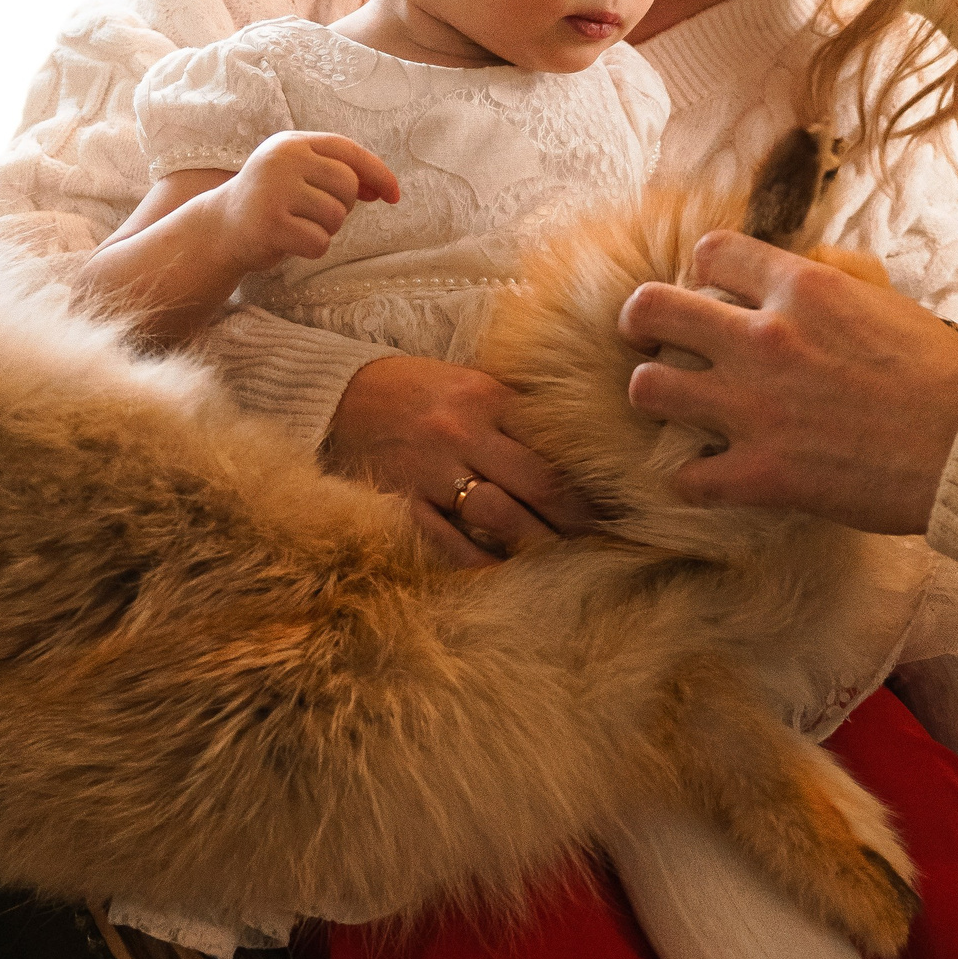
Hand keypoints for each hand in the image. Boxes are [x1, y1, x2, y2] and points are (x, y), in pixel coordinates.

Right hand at [213, 132, 397, 271]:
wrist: (221, 227)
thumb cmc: (272, 201)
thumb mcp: (300, 176)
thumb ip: (337, 175)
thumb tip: (383, 188)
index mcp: (292, 143)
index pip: (348, 150)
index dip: (377, 173)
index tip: (394, 196)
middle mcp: (282, 160)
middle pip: (347, 185)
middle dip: (343, 207)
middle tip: (315, 213)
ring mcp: (274, 190)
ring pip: (335, 216)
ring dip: (325, 229)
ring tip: (299, 225)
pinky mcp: (269, 224)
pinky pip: (318, 242)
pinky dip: (313, 248)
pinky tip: (289, 242)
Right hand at [324, 354, 594, 566]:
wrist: (339, 393)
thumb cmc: (420, 391)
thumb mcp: (471, 382)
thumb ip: (517, 410)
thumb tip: (580, 443)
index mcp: (488, 398)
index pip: (553, 442)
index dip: (590, 477)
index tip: (618, 501)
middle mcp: (463, 433)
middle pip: (537, 483)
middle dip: (576, 517)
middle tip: (603, 539)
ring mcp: (430, 470)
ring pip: (499, 516)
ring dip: (537, 543)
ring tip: (565, 561)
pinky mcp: (400, 501)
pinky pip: (446, 542)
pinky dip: (479, 562)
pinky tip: (506, 575)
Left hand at [618, 231, 957, 534]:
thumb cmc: (945, 376)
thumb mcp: (884, 303)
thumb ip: (828, 290)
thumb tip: (797, 282)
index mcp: (803, 287)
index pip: (709, 252)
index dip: (702, 273)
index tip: (710, 294)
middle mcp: (766, 337)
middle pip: (650, 309)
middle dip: (641, 323)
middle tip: (650, 340)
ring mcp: (756, 407)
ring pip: (647, 388)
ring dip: (658, 396)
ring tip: (677, 407)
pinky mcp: (762, 473)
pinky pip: (684, 475)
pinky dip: (693, 478)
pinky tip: (711, 475)